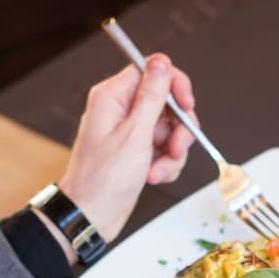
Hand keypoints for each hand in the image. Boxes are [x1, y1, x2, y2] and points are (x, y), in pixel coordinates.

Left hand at [59, 54, 195, 241]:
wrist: (91, 216)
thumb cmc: (103, 180)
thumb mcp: (134, 135)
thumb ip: (151, 96)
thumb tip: (162, 62)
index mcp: (112, 97)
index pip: (151, 71)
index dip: (174, 86)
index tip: (188, 107)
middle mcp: (120, 110)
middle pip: (166, 102)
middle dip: (178, 129)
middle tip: (177, 149)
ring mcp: (129, 131)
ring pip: (169, 129)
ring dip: (172, 152)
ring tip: (159, 170)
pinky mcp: (136, 150)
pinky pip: (164, 147)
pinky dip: (166, 163)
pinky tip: (155, 176)